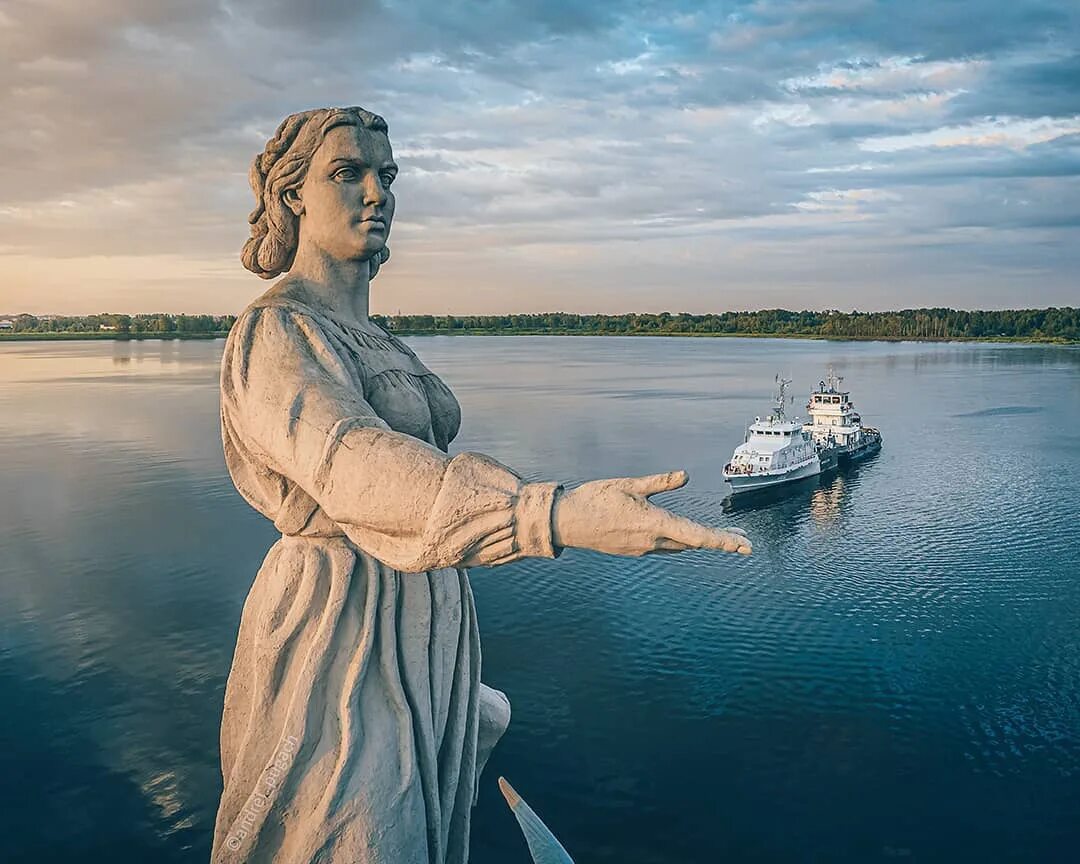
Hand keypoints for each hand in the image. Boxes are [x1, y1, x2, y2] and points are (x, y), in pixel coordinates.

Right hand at [552, 470, 750, 556]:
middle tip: (744, 542)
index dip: (723, 541)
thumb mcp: (629, 485)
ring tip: (721, 537)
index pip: (697, 535)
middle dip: (719, 541)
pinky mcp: (634, 550)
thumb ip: (659, 482)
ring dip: (701, 541)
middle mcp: (652, 541)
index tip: (744, 546)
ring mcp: (643, 548)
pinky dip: (681, 541)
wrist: (566, 522)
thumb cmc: (595, 499)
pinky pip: (665, 546)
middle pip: (694, 543)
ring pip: (680, 546)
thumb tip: (685, 476)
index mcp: (654, 524)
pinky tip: (685, 535)